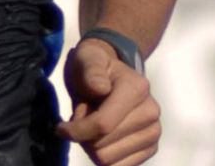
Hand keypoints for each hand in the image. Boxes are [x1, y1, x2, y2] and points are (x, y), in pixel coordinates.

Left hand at [56, 36, 160, 165]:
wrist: (111, 74)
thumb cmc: (94, 66)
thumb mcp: (87, 58)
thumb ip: (91, 71)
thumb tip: (100, 88)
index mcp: (137, 88)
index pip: (103, 124)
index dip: (76, 130)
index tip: (61, 127)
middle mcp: (151, 111)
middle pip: (103, 146)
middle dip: (83, 137)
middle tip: (81, 119)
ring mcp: (153, 131)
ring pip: (108, 160)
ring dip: (92, 147)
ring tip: (92, 127)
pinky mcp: (150, 147)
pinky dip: (104, 157)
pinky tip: (102, 139)